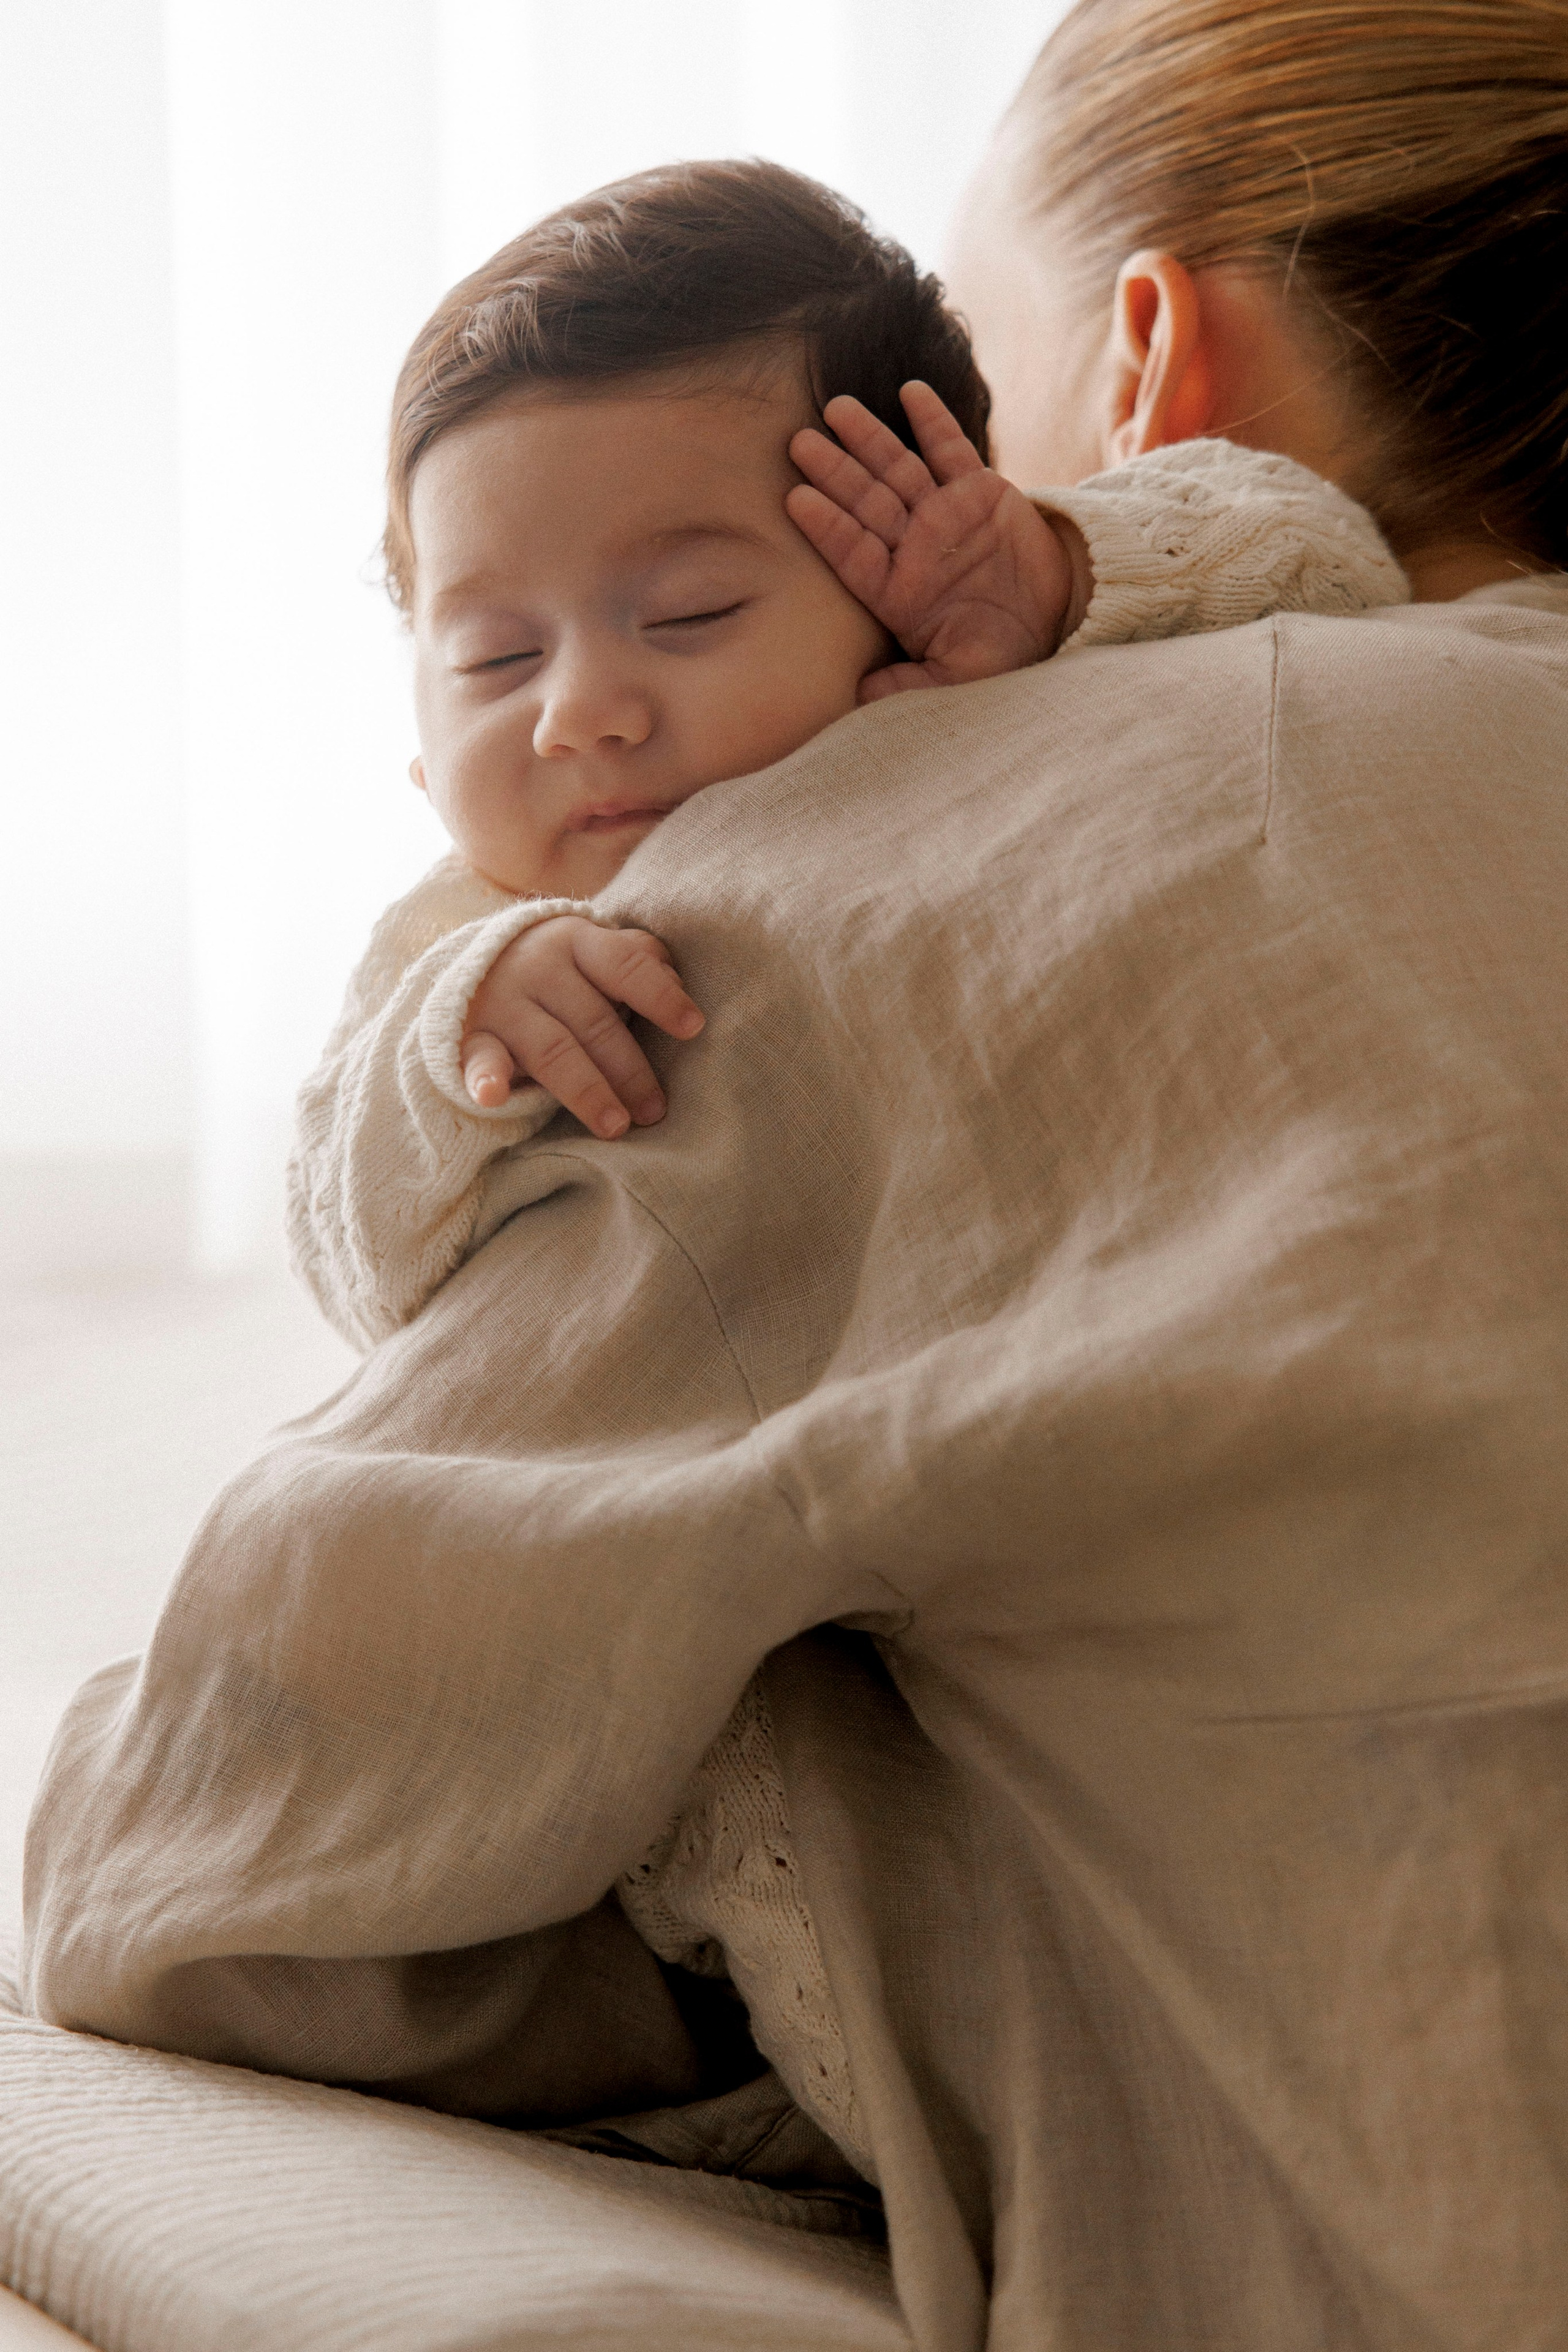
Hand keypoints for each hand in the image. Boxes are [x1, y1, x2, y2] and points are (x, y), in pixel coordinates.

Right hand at [461, 917, 703, 1137]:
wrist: (474, 971)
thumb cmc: (558, 969)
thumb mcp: (594, 950)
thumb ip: (635, 959)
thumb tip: (678, 984)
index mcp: (577, 942)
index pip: (625, 966)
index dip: (660, 996)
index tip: (693, 1027)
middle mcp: (538, 968)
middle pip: (593, 1022)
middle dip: (629, 1069)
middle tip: (654, 1110)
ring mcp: (503, 1003)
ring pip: (551, 1049)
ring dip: (585, 1089)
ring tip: (615, 1126)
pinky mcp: (472, 1037)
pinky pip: (479, 1058)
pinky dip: (484, 1077)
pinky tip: (493, 1096)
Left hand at [786, 381, 1090, 700]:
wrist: (1054, 623)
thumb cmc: (998, 656)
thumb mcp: (955, 680)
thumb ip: (908, 686)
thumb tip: (860, 696)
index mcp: (897, 591)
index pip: (853, 553)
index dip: (827, 527)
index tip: (796, 500)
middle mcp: (912, 547)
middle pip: (865, 503)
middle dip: (833, 472)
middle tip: (798, 441)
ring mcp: (943, 514)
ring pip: (897, 470)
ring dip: (867, 439)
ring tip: (836, 408)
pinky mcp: (980, 491)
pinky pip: (951, 450)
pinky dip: (932, 421)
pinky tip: (909, 391)